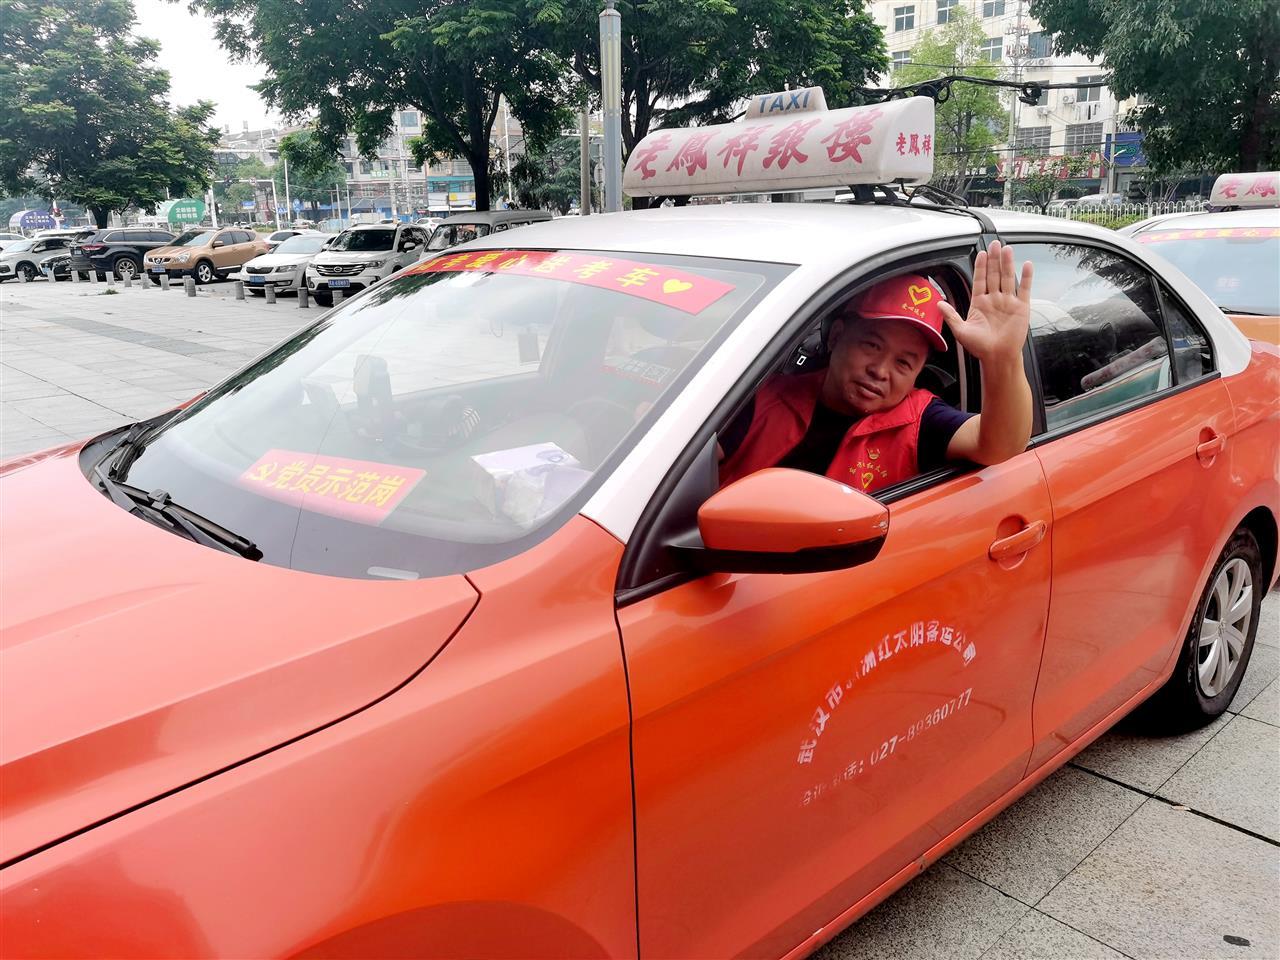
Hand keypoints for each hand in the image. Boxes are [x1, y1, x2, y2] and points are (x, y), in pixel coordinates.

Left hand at [938, 240, 1032, 364]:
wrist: (998, 357)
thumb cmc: (980, 346)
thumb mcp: (961, 330)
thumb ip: (951, 315)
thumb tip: (939, 304)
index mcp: (980, 303)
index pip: (979, 279)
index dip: (980, 266)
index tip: (981, 253)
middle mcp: (994, 299)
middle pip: (994, 275)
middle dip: (994, 259)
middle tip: (995, 244)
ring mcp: (1008, 302)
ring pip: (1008, 278)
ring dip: (1008, 263)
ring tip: (1007, 249)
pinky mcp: (1021, 307)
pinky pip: (1024, 289)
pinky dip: (1026, 277)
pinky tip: (1027, 264)